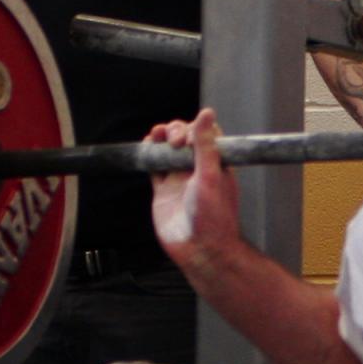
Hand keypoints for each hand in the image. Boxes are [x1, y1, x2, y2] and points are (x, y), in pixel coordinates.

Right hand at [147, 108, 242, 270]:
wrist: (199, 249)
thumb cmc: (213, 218)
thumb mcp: (210, 176)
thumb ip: (206, 145)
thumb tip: (207, 114)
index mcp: (215, 165)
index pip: (205, 135)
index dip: (194, 128)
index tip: (187, 136)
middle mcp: (197, 170)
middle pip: (184, 139)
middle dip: (176, 131)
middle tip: (174, 141)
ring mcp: (179, 179)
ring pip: (167, 151)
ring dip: (161, 139)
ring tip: (156, 136)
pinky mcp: (163, 190)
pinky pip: (154, 167)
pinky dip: (149, 155)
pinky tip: (147, 147)